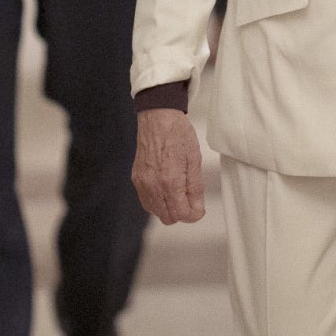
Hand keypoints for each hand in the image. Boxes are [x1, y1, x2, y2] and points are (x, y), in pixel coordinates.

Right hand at [133, 109, 205, 224]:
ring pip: (156, 212)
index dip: (194, 215)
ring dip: (169, 208)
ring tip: (178, 191)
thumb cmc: (178, 134)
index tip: (199, 208)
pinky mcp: (136, 179)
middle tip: (190, 199)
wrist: (158, 118)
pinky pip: (146, 201)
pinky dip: (157, 201)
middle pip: (168, 218)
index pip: (182, 214)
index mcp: (169, 181)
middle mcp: (152, 185)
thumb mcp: (194, 160)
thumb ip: (195, 188)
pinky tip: (166, 189)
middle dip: (181, 213)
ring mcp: (142, 183)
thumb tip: (196, 209)